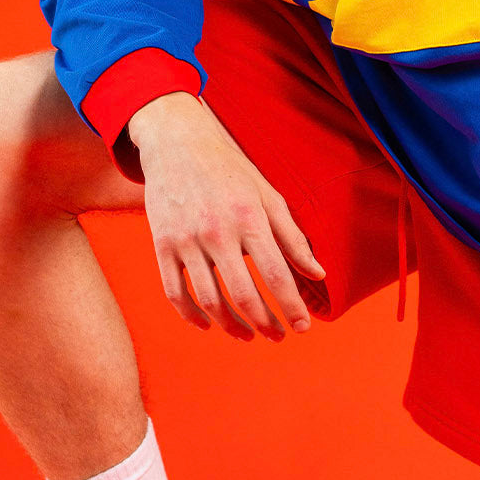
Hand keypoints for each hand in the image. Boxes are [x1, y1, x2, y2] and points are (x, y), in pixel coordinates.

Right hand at [128, 92, 325, 340]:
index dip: (291, 306)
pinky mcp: (162, 245)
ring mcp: (186, 240)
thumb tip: (318, 274)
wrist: (177, 143)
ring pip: (209, 300)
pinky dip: (191, 315)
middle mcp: (217, 231)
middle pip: (243, 294)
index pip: (276, 274)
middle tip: (278, 336)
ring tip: (248, 335)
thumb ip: (293, 237)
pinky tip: (208, 325)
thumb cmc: (231, 170)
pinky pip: (174, 292)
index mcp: (249, 218)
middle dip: (266, 323)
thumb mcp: (268, 196)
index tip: (303, 327)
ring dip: (231, 326)